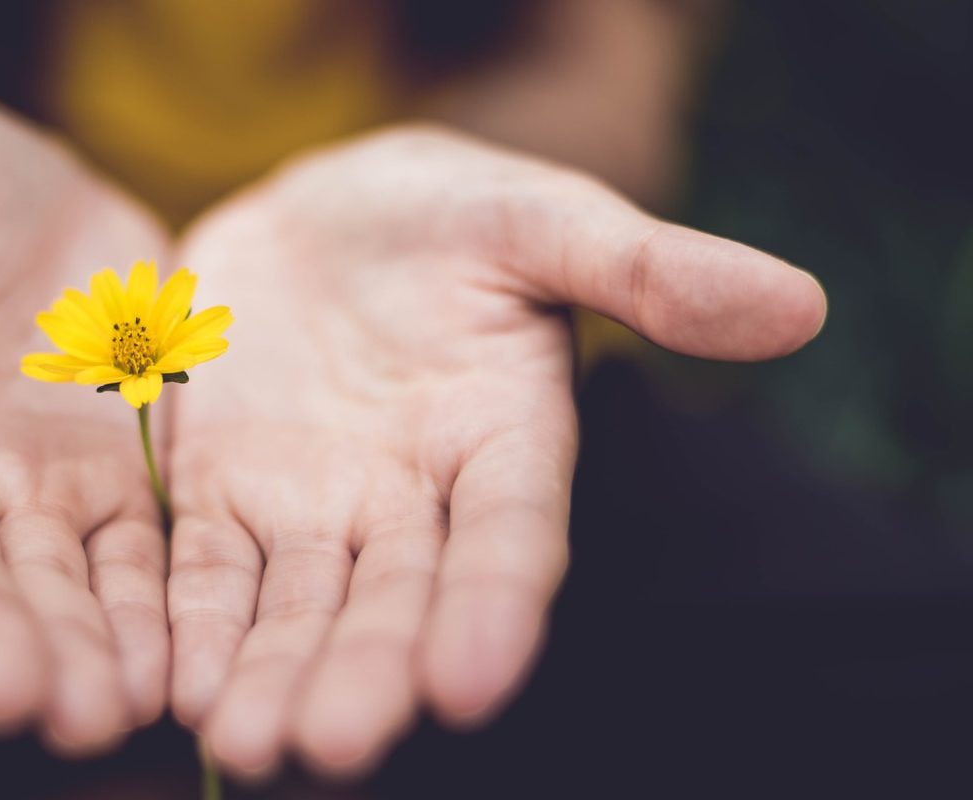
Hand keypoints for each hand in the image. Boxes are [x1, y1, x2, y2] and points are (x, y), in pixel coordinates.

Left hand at [165, 126, 826, 778]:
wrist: (320, 215)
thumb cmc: (447, 214)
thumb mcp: (539, 218)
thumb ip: (647, 267)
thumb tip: (798, 304)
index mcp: (505, 441)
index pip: (510, 538)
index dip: (494, 608)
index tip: (470, 684)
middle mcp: (412, 501)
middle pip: (394, 600)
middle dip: (365, 672)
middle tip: (331, 745)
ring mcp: (313, 507)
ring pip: (296, 607)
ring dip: (272, 674)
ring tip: (245, 740)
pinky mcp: (222, 495)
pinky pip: (205, 570)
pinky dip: (192, 625)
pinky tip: (174, 685)